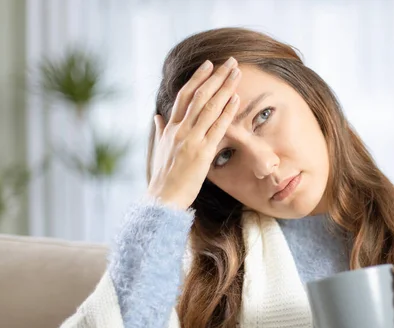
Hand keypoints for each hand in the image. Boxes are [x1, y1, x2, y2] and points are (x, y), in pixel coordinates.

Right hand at [147, 57, 240, 208]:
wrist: (162, 199)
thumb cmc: (162, 178)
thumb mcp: (159, 150)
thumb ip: (160, 131)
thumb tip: (157, 116)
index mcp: (170, 128)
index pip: (184, 96)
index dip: (197, 78)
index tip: (209, 65)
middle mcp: (179, 130)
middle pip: (199, 96)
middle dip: (215, 77)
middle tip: (229, 61)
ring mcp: (190, 140)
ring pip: (209, 107)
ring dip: (225, 88)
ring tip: (237, 73)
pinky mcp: (202, 153)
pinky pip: (216, 128)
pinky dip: (226, 112)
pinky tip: (236, 99)